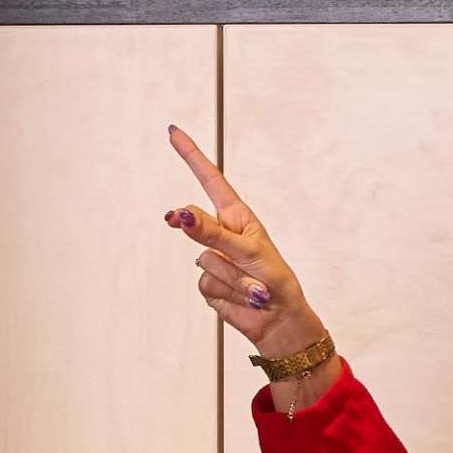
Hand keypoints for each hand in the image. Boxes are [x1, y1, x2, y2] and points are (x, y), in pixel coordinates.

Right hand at [163, 127, 330, 375]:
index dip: (191, 155)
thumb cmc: (275, 279)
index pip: (209, 180)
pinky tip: (242, 298)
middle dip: (212, 241)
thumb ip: (212, 232)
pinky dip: (227, 293)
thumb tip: (181, 213)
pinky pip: (204, 282)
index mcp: (236, 216)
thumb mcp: (249, 251)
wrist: (279, 320)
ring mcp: (212, 258)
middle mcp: (221, 233)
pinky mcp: (208, 283)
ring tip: (253, 287)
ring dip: (232, 278)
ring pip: (203, 260)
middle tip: (240, 259)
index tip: (173, 133)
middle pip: (195, 224)